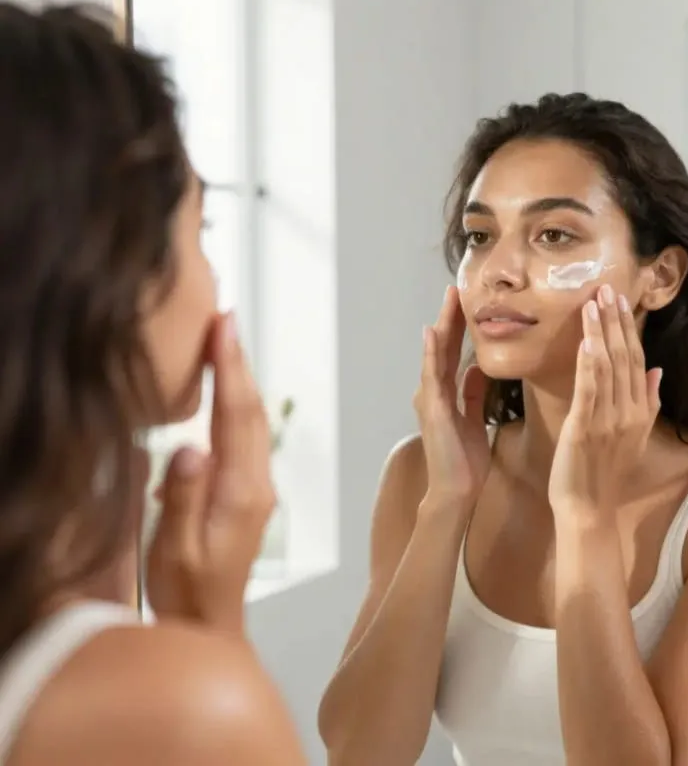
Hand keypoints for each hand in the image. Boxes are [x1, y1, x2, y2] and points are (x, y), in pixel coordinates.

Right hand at [147, 313, 274, 634]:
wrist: (211, 621)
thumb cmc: (189, 591)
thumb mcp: (176, 549)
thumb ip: (182, 497)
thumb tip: (191, 447)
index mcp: (242, 491)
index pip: (237, 416)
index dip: (230, 368)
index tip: (224, 327)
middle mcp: (258, 482)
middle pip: (253, 410)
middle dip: (240, 362)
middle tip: (225, 319)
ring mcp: (258, 486)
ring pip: (255, 421)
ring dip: (242, 379)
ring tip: (225, 343)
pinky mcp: (251, 492)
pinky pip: (249, 436)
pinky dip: (239, 404)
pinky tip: (225, 393)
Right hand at [414, 286, 489, 510]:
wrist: (456, 491)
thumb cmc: (465, 461)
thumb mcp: (474, 419)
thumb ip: (473, 394)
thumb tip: (477, 369)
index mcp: (446, 394)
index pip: (452, 353)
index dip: (458, 328)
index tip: (466, 303)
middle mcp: (433, 392)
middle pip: (442, 347)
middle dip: (450, 318)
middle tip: (455, 289)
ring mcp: (430, 399)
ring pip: (436, 354)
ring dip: (442, 326)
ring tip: (448, 299)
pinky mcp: (433, 409)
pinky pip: (432, 376)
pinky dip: (431, 354)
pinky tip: (433, 333)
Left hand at [548, 285, 661, 514]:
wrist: (588, 508)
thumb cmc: (604, 472)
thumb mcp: (634, 436)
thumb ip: (647, 402)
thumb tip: (657, 370)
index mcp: (639, 411)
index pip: (636, 361)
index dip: (628, 329)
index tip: (620, 301)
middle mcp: (628, 412)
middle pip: (624, 358)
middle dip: (615, 322)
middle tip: (606, 289)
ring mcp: (607, 420)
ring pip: (607, 368)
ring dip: (600, 333)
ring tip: (593, 303)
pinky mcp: (584, 428)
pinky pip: (589, 391)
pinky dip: (589, 364)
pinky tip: (587, 341)